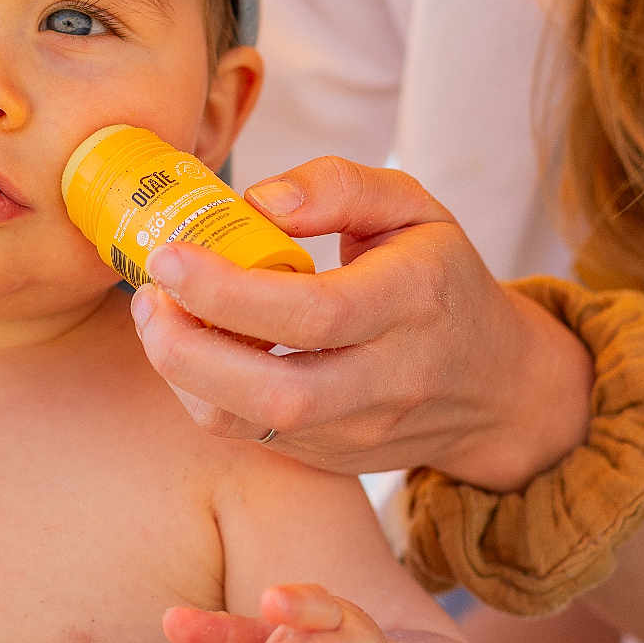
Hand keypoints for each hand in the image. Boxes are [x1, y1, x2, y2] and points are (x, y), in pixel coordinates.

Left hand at [131, 157, 592, 490]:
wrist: (496, 384)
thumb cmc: (442, 278)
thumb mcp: (412, 207)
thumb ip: (339, 185)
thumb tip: (258, 201)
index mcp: (414, 301)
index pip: (315, 313)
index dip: (229, 292)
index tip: (168, 256)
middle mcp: (391, 377)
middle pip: (279, 391)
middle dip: (189, 350)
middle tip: (147, 296)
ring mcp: (362, 430)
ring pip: (256, 424)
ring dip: (185, 375)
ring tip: (155, 317)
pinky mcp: (334, 457)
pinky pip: (253, 436)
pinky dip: (204, 395)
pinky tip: (188, 347)